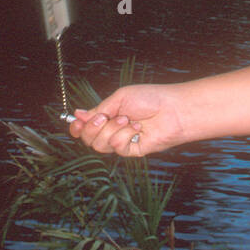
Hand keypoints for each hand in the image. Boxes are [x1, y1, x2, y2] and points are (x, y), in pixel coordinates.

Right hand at [68, 83, 189, 156]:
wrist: (172, 109)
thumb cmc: (150, 99)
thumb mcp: (119, 98)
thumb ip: (99, 109)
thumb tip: (78, 115)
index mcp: (107, 115)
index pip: (84, 127)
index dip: (77, 128)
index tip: (76, 123)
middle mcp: (112, 130)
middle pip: (88, 139)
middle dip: (93, 127)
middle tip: (106, 117)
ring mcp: (121, 141)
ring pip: (99, 145)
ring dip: (112, 129)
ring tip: (128, 120)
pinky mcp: (131, 151)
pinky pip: (116, 147)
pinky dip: (124, 135)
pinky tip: (137, 128)